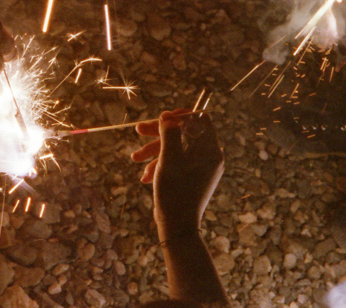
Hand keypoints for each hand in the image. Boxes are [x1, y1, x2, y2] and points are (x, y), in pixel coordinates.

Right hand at [132, 110, 223, 236]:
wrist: (178, 229)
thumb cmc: (175, 194)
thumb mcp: (169, 160)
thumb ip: (169, 135)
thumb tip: (167, 115)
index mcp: (211, 150)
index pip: (200, 119)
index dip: (180, 115)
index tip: (161, 117)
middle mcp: (209, 156)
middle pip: (184, 132)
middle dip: (160, 133)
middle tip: (138, 130)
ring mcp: (201, 167)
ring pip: (177, 147)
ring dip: (155, 150)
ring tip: (135, 158)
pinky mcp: (191, 177)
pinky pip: (176, 162)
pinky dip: (161, 164)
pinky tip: (145, 177)